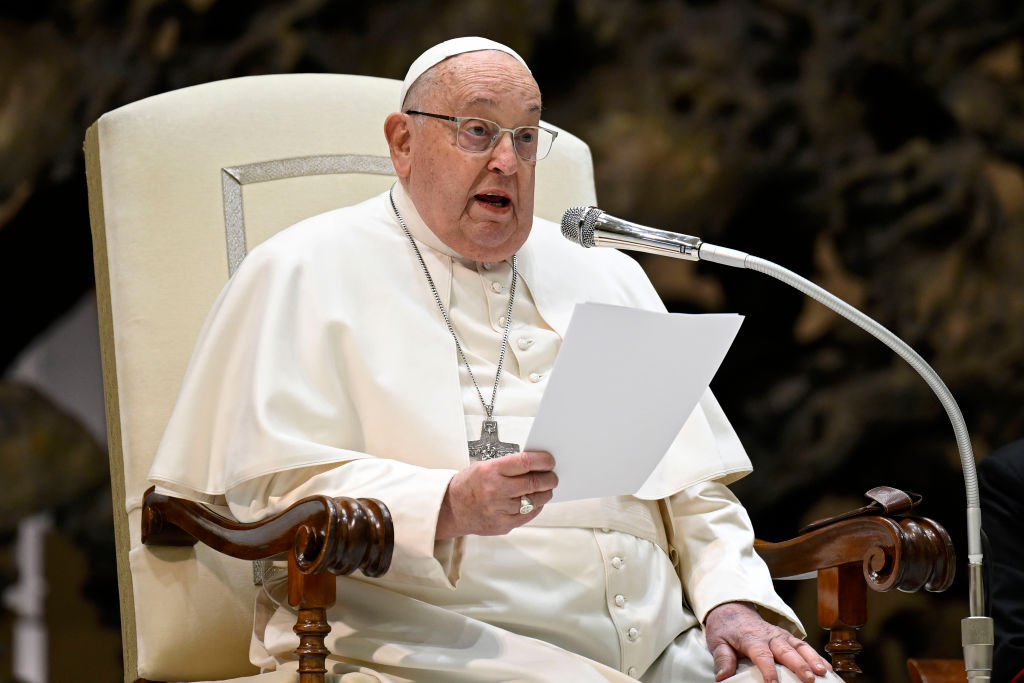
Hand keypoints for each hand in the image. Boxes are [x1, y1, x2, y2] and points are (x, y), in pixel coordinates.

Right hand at [436, 451, 556, 538]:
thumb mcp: (484, 466)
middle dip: (549, 478)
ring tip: (546, 488)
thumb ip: (509, 466)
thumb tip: (536, 464)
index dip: (543, 461)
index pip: (525, 462)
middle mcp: (495, 490)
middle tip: (553, 476)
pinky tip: (536, 502)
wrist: (450, 509)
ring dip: (545, 493)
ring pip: (533, 500)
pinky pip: (527, 515)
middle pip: (533, 483)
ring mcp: (499, 509)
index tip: (550, 461)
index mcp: (490, 471)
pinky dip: (535, 507)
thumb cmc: (468, 485)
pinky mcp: (503, 525)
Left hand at [704, 602, 830, 682]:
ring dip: (812, 659)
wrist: (731, 607)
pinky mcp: (787, 637)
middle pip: (785, 650)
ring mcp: (780, 635)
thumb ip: (723, 658)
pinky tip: (827, 668)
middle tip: (809, 679)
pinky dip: (816, 655)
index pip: (761, 655)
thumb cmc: (725, 627)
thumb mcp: (717, 641)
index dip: (768, 669)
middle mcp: (769, 636)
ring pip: (799, 646)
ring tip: (824, 673)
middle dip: (799, 665)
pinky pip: (803, 645)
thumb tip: (723, 676)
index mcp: (751, 638)